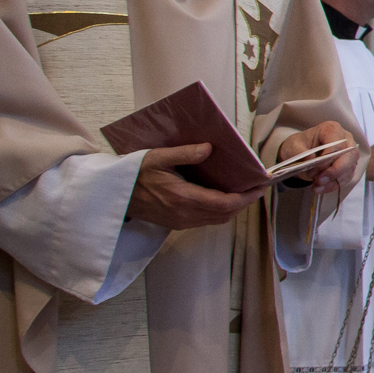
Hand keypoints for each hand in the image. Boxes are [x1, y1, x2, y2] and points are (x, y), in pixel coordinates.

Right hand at [126, 145, 259, 230]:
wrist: (114, 196)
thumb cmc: (135, 174)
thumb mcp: (158, 157)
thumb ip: (185, 153)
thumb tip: (209, 148)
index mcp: (183, 198)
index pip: (225, 204)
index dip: (246, 198)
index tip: (260, 187)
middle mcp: (184, 214)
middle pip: (225, 214)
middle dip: (244, 202)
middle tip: (256, 188)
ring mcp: (180, 221)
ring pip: (216, 220)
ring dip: (233, 208)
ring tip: (244, 192)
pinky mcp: (176, 224)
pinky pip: (205, 221)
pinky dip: (219, 212)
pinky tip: (222, 198)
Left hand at [277, 121, 358, 194]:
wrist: (301, 153)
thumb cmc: (298, 146)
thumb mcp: (293, 146)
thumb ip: (300, 152)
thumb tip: (310, 159)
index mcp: (332, 129)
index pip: (337, 144)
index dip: (327, 159)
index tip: (312, 170)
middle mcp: (345, 139)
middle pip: (349, 156)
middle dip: (335, 171)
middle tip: (319, 181)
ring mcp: (349, 153)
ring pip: (349, 168)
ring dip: (333, 180)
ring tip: (316, 187)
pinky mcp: (349, 166)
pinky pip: (346, 177)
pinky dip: (333, 185)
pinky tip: (320, 189)